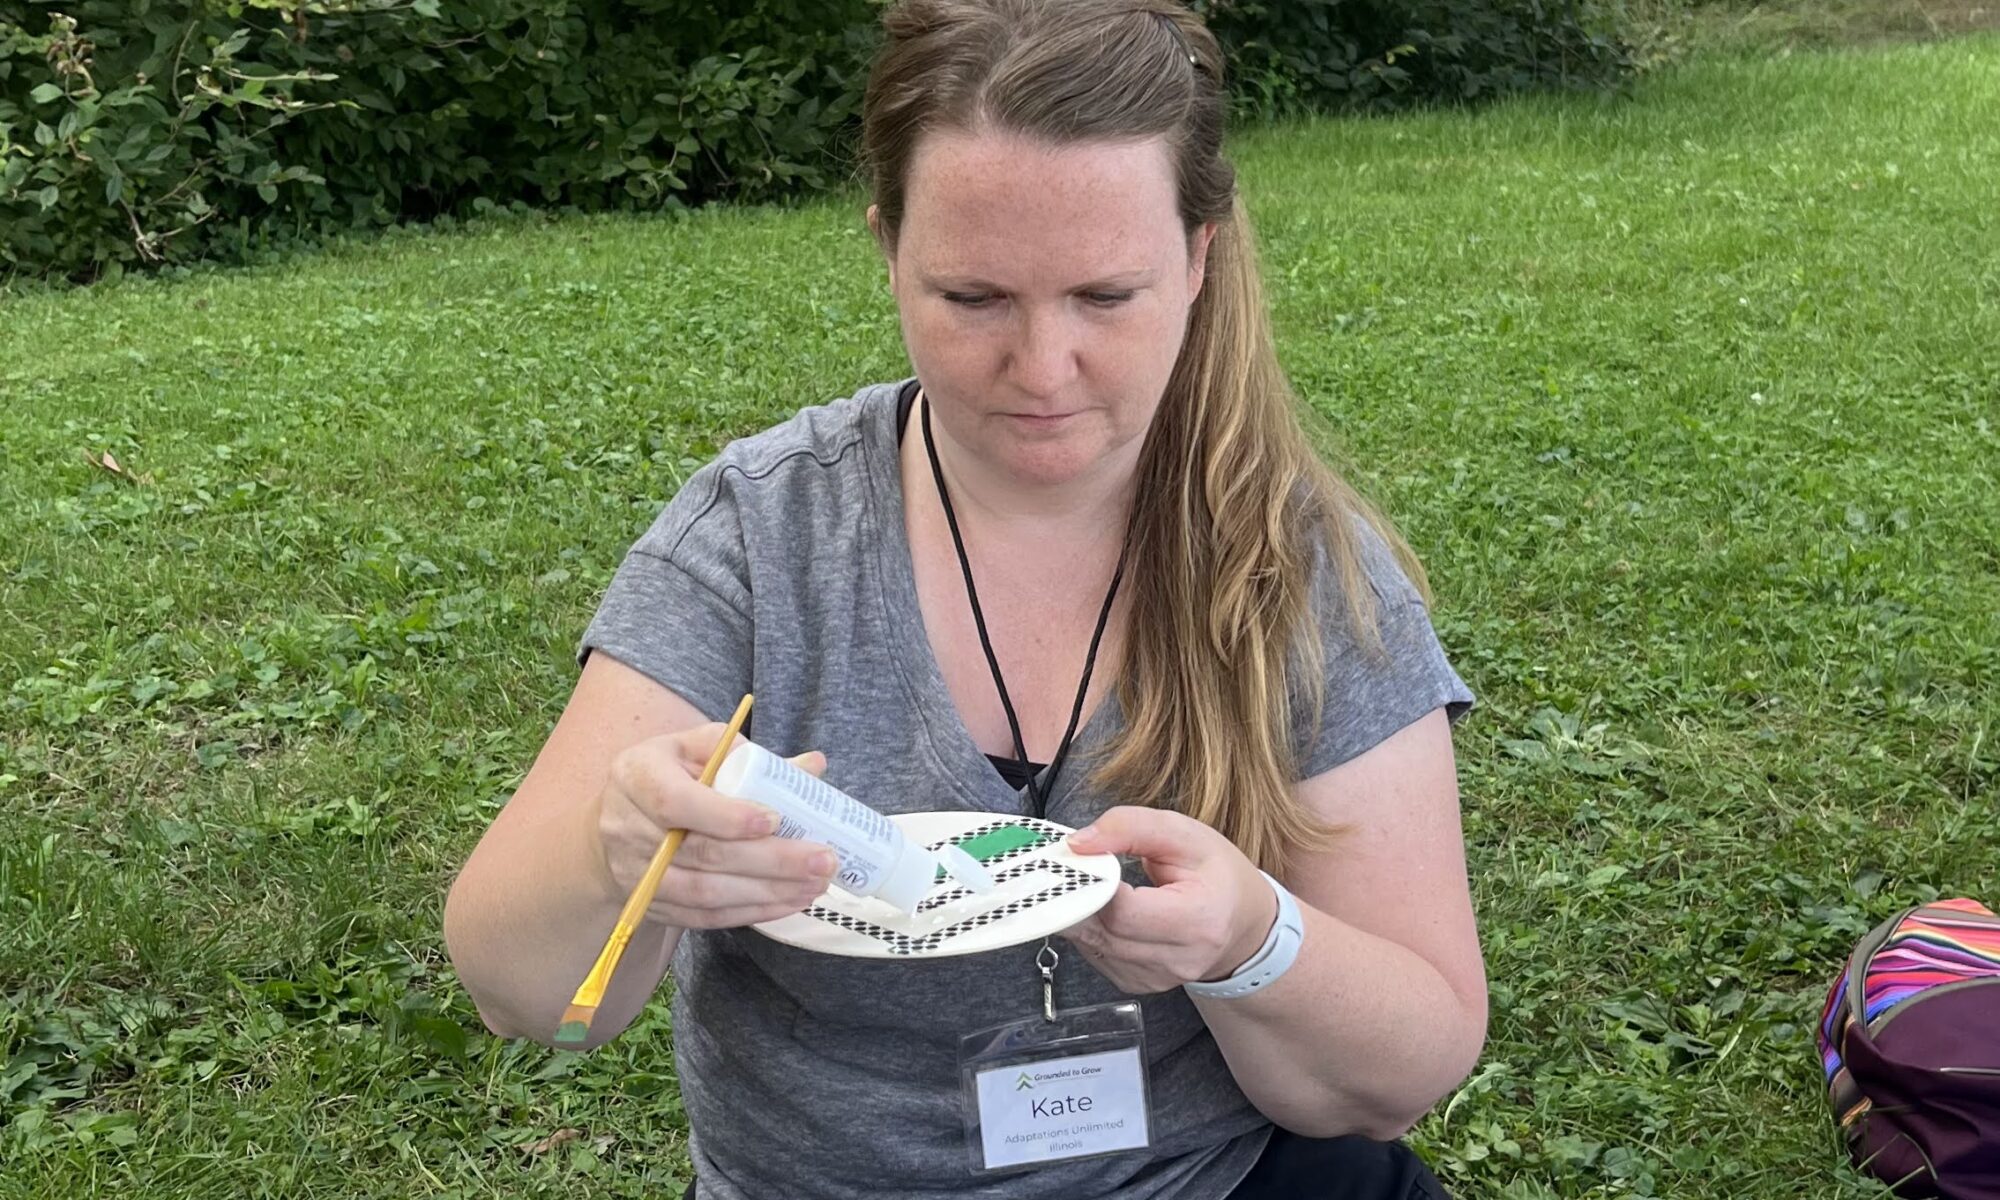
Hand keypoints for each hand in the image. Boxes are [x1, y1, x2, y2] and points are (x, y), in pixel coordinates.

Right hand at [595, 723, 836, 928]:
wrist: (619, 822)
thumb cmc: (670, 775)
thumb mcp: (698, 749)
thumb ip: (749, 755)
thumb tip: (814, 765)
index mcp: (637, 775)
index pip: (674, 801)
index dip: (725, 815)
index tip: (775, 820)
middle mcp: (627, 828)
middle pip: (701, 853)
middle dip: (770, 860)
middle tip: (822, 860)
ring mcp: (637, 875)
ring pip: (706, 893)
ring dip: (768, 892)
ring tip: (815, 884)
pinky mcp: (653, 907)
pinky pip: (705, 917)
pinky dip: (752, 912)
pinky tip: (790, 901)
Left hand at [1060, 806, 1278, 994]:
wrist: (1243, 923)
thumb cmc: (1218, 875)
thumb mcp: (1185, 834)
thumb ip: (1130, 827)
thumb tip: (1078, 843)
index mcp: (1198, 921)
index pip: (1123, 912)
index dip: (1093, 885)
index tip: (1081, 859)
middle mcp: (1178, 959)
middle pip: (1101, 932)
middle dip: (1077, 897)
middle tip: (1068, 868)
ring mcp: (1157, 978)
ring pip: (1092, 946)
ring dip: (1079, 913)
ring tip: (1088, 884)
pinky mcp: (1138, 984)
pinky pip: (1096, 956)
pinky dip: (1091, 930)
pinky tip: (1103, 909)